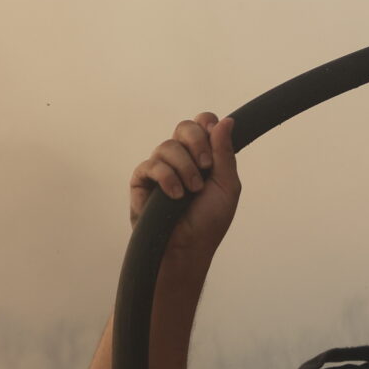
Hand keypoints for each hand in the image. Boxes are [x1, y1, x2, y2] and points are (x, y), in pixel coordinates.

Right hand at [128, 113, 241, 256]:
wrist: (189, 246)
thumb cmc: (209, 220)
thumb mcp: (227, 185)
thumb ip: (225, 153)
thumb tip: (227, 121)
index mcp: (203, 156)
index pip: (202, 124)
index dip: (207, 126)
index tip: (214, 144)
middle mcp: (181, 158)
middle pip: (184, 126)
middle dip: (197, 143)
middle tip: (206, 167)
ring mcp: (160, 167)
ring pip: (168, 146)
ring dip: (185, 168)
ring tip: (193, 191)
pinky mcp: (142, 180)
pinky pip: (151, 165)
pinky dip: (167, 178)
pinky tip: (176, 195)